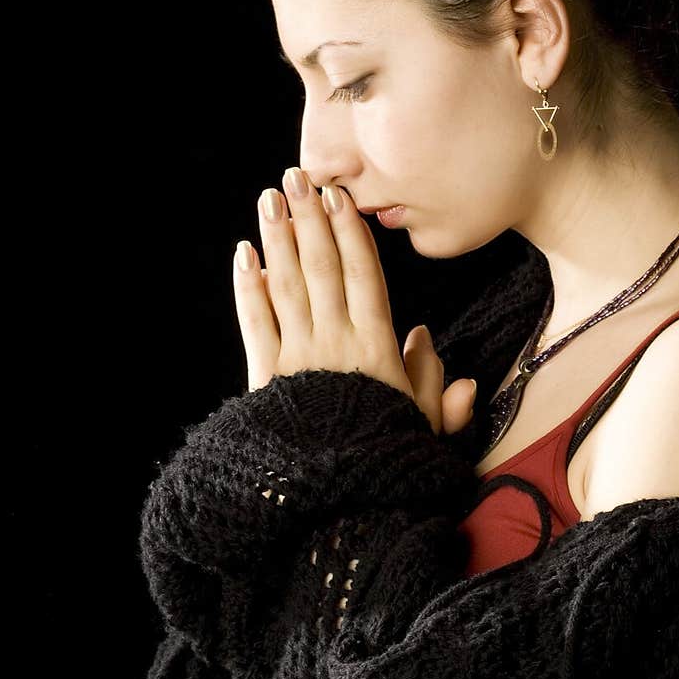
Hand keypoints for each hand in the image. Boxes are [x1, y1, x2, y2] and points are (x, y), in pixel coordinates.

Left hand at [232, 168, 476, 435]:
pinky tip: (245, 256)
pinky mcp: (264, 376)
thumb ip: (433, 381)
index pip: (363, 274)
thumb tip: (422, 336)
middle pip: (321, 266)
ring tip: (270, 199)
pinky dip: (248, 287)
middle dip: (310, 218)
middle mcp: (334, 341)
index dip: (351, 232)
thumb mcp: (425, 424)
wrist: (333, 501)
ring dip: (278, 238)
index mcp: (376, 347)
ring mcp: (296, 355)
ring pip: (286, 284)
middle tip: (298, 177)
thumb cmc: (385, 459)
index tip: (340, 196)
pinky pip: (254, 322)